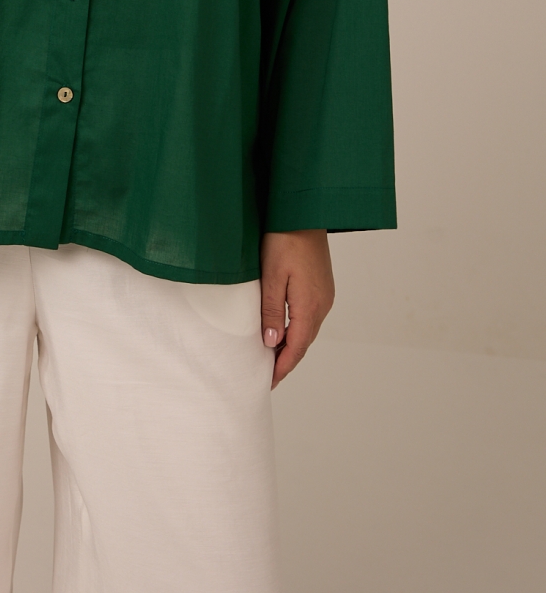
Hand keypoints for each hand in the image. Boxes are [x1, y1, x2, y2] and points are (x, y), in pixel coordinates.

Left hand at [260, 229, 333, 388]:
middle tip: (268, 374)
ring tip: (273, 356)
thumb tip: (272, 342)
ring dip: (292, 345)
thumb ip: (272, 310)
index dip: (283, 366)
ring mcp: (325, 295)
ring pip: (308, 330)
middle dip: (287, 360)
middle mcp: (323, 304)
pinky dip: (297, 329)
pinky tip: (284, 329)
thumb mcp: (271, 275)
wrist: (304, 212)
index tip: (269, 381)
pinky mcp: (322, 286)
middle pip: (304, 342)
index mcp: (310, 305)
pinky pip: (310, 316)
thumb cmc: (284, 239)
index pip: (297, 347)